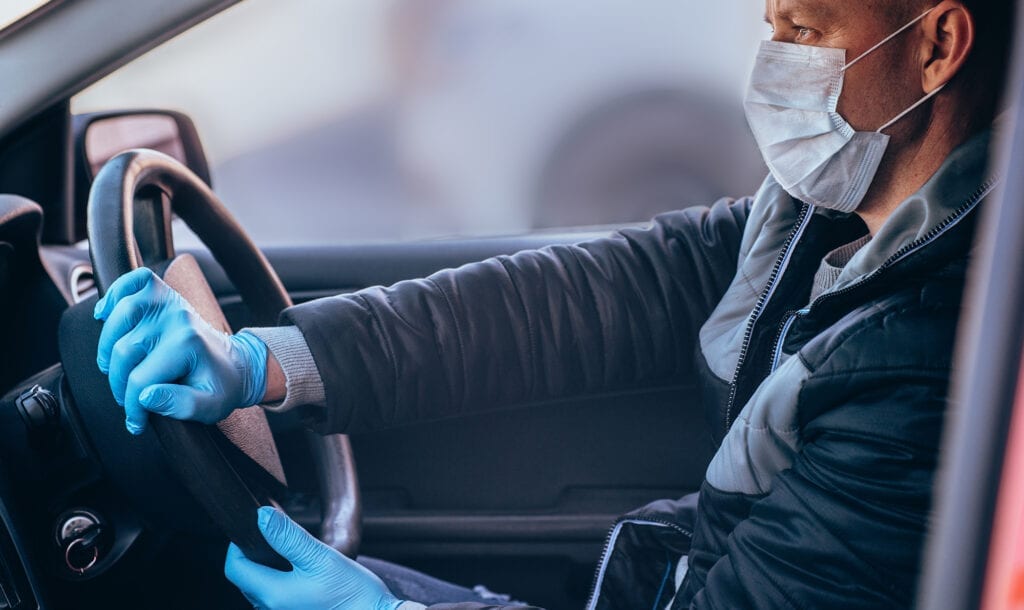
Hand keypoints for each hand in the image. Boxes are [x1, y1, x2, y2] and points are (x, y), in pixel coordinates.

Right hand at [94, 267, 267, 434]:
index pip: (140, 379)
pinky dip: (114, 293)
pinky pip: (133, 281)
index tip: (135, 420)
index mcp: (188, 344)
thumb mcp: (211, 406)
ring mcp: (170, 303)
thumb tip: (145, 396)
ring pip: (118, 317)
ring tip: (114, 368)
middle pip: (123, 351)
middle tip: (127, 398)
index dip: (132, 405)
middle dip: (118, 383)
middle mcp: (177, 318)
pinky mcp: (164, 294)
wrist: (234, 365)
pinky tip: (105, 315)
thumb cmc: (221, 385)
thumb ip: (181, 405)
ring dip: (108, 347)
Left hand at [225, 507, 403, 609]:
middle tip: (275, 536)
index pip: (235, 568)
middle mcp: (272, 609)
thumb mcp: (321, 557)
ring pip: (261, 589)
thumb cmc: (353, 594)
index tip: (254, 529)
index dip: (237, 545)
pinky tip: (303, 575)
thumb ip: (288, 537)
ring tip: (292, 554)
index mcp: (273, 594)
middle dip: (254, 555)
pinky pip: (277, 599)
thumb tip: (261, 517)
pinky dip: (282, 582)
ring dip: (269, 570)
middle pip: (246, 579)